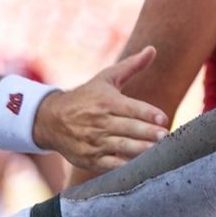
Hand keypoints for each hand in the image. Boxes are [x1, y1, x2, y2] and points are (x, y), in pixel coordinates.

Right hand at [33, 48, 169, 171]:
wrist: (49, 120)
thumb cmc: (85, 97)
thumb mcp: (105, 79)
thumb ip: (131, 66)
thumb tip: (152, 49)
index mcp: (106, 101)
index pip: (131, 108)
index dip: (148, 113)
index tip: (163, 119)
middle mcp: (100, 121)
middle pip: (128, 128)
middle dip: (147, 133)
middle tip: (165, 137)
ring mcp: (95, 142)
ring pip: (121, 147)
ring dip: (140, 150)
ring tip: (157, 152)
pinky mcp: (91, 159)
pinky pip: (111, 165)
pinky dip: (125, 167)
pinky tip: (142, 167)